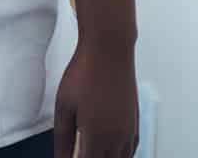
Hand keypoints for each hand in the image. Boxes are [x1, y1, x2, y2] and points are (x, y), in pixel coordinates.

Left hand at [54, 40, 138, 157]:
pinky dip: (121, 156)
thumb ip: (63, 138)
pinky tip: (110, 153)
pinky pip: (131, 150)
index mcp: (96, 136)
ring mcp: (129, 130)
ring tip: (90, 153)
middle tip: (76, 154)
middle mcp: (117, 138)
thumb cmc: (83, 73)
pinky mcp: (135, 120)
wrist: (109, 49)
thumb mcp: (64, 106)